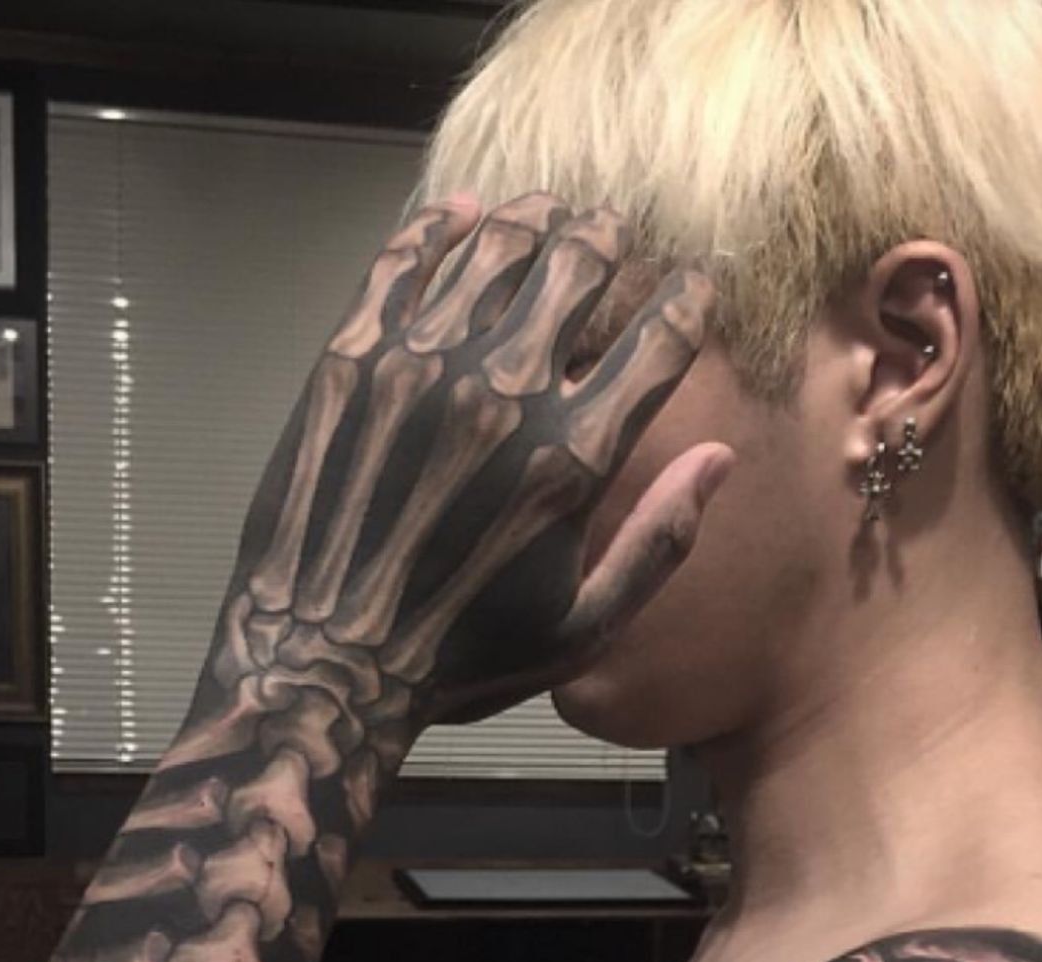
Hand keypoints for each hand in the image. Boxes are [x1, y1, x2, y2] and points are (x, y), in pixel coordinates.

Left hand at [208, 191, 733, 737]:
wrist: (324, 665)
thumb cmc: (460, 662)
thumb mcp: (583, 627)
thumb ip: (657, 541)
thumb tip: (717, 457)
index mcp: (571, 458)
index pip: (659, 340)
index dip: (690, 298)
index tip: (699, 282)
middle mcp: (503, 393)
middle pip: (578, 267)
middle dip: (610, 241)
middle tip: (615, 235)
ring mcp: (420, 367)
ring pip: (494, 249)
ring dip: (533, 222)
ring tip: (546, 217)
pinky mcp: (350, 360)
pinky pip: (402, 262)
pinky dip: (438, 228)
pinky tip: (459, 215)